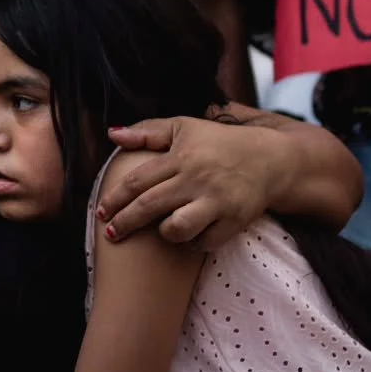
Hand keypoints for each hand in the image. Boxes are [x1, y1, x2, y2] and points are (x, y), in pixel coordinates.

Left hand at [97, 114, 286, 249]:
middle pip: (150, 206)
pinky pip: (205, 242)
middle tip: (110, 233)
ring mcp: (217, 202)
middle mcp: (196, 179)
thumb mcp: (183, 128)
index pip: (138, 181)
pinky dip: (193, 243)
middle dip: (125, 222)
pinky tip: (188, 236)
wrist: (269, 158)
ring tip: (161, 231)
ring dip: (164, 233)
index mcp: (180, 157)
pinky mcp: (235, 221)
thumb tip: (112, 134)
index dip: (116, 198)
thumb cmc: (218, 142)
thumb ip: (147, 131)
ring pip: (177, 228)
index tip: (101, 210)